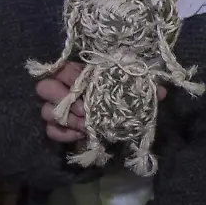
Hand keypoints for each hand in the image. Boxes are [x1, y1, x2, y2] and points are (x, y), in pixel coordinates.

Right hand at [37, 63, 165, 143]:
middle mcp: (64, 89)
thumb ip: (144, 86)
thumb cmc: (122, 96)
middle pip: (44, 88)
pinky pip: (50, 131)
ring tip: (86, 125)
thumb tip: (161, 92)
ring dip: (66, 119)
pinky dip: (63, 134)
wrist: (118, 120)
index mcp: (80, 74)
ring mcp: (58, 109)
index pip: (61, 69)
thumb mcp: (134, 89)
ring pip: (46, 111)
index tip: (87, 87)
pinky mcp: (58, 127)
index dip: (70, 77)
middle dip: (63, 99)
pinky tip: (81, 135)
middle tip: (85, 110)